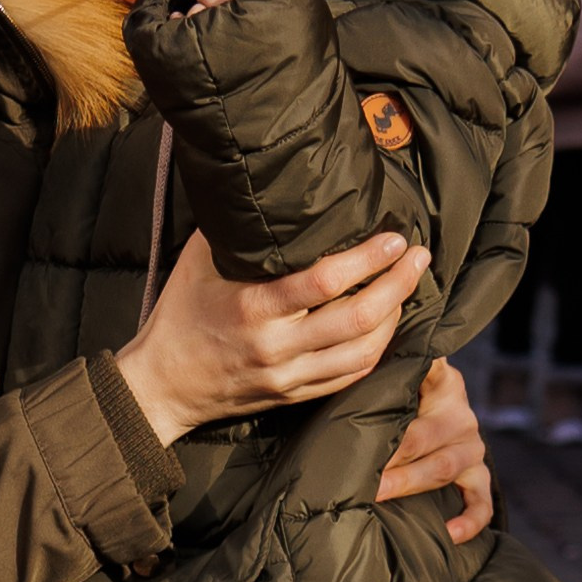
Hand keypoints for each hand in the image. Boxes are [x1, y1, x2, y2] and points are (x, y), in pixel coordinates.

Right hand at [115, 230, 430, 445]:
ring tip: (409, 288)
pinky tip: (389, 327)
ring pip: (363, 353)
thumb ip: (240, 231)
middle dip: (397, 286)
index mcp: (254, 307)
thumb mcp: (200, 260)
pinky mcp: (294, 396)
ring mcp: (288, 376)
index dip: (368, 259)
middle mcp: (277, 346)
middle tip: (418, 259)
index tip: (394, 239)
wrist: (163, 384)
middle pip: (357, 319)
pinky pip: (350, 377)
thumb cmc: (181, 311)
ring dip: (395, 318)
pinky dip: (377, 351)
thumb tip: (271, 186)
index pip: (325, 282)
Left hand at [376, 355, 492, 545]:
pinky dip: (470, 519)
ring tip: (379, 494)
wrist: (434, 416)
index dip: (391, 402)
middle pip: (424, 435)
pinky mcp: (479, 475)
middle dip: (388, 453)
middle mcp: (461, 415)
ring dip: (410, 482)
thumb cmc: (401, 397)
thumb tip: (360, 357)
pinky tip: (451, 533)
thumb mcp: (397, 374)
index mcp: (444, 382)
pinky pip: (481, 501)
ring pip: (443, 467)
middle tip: (357, 469)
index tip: (363, 413)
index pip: (422, 388)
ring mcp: (472, 447)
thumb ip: (384, 366)